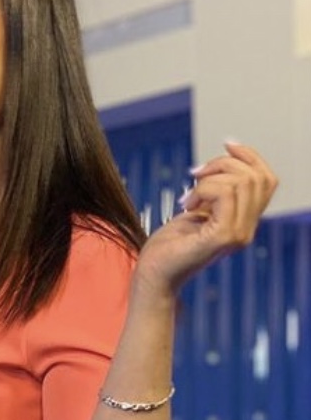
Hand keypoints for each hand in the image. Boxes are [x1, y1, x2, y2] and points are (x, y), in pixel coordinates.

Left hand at [134, 142, 277, 295]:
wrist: (153, 275)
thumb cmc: (169, 245)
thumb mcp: (198, 210)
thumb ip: (218, 192)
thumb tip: (228, 159)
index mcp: (244, 222)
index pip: (266, 179)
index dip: (249, 155)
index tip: (226, 145)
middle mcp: (247, 230)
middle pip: (255, 176)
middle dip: (223, 164)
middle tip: (195, 176)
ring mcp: (238, 235)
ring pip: (241, 182)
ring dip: (208, 180)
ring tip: (189, 198)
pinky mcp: (223, 236)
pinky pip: (225, 194)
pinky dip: (202, 190)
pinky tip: (187, 205)